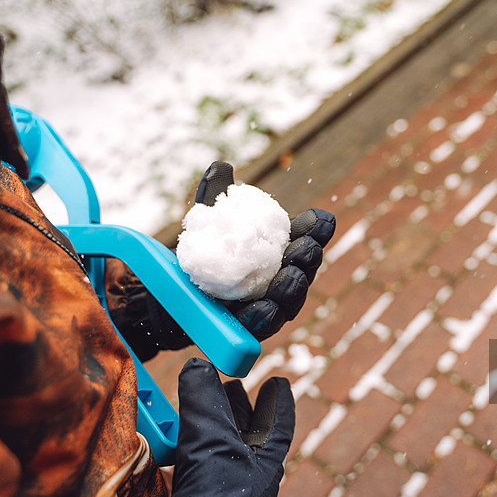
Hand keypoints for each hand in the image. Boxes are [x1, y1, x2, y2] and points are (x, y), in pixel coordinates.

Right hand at [168, 358, 293, 496]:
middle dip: (235, 407)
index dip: (279, 399)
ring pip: (213, 448)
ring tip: (190, 405)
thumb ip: (206, 405)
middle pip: (244, 432)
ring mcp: (217, 489)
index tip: (278, 381)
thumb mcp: (214, 445)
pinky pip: (186, 466)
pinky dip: (175, 448)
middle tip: (226, 385)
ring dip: (201, 425)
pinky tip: (162, 443)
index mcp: (264, 462)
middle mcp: (244, 475)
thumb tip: (198, 367)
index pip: (278, 422)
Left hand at [194, 161, 335, 338]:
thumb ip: (216, 196)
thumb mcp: (208, 222)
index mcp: (281, 248)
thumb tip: (220, 166)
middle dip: (309, 257)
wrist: (176, 294)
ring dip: (293, 287)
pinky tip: (264, 305)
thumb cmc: (206, 252)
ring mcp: (271, 304)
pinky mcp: (252, 329)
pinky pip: (263, 325)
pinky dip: (266, 314)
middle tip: (306, 247)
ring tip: (290, 275)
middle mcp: (282, 276)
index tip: (320, 219)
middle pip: (304, 268)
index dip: (317, 228)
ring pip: (290, 299)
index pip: (307, 236)